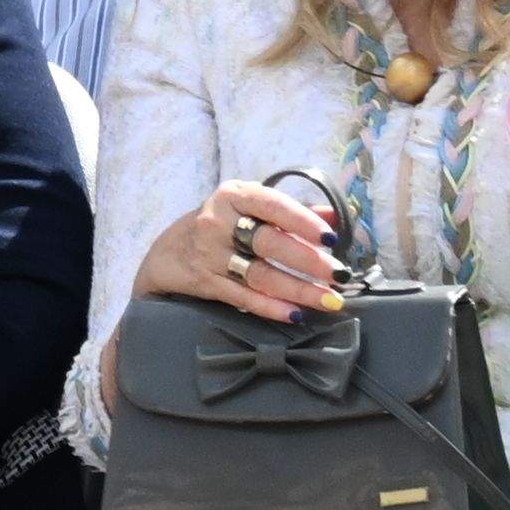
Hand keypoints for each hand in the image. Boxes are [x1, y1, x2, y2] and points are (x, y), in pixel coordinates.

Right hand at [151, 178, 345, 321]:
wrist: (170, 251)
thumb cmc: (224, 223)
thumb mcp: (250, 207)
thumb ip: (293, 211)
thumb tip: (338, 216)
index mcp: (234, 195)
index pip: (272, 205)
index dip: (302, 221)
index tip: (330, 238)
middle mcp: (217, 222)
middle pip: (268, 242)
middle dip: (308, 260)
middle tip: (339, 274)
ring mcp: (210, 254)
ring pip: (259, 274)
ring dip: (298, 289)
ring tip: (330, 300)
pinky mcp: (207, 282)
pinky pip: (243, 297)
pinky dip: (271, 307)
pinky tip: (296, 314)